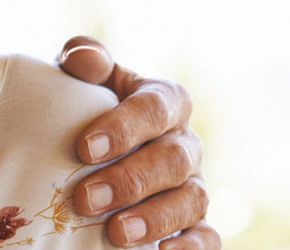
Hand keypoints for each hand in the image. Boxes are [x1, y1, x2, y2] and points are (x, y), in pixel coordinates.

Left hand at [58, 36, 217, 249]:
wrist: (91, 152)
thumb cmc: (85, 110)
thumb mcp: (81, 79)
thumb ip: (84, 58)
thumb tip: (85, 59)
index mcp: (165, 101)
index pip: (156, 107)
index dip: (124, 127)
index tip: (83, 148)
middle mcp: (185, 143)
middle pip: (173, 159)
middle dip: (131, 180)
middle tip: (86, 199)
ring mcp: (194, 185)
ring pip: (192, 200)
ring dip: (156, 218)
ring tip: (117, 235)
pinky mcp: (195, 223)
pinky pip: (208, 238)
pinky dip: (192, 249)